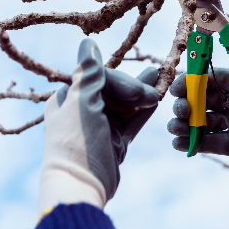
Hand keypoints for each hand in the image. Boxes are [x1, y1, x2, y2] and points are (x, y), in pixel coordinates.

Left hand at [38, 39, 158, 215]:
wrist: (80, 185)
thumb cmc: (76, 140)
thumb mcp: (82, 102)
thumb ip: (88, 73)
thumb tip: (87, 43)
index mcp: (68, 98)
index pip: (97, 77)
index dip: (119, 80)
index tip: (137, 89)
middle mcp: (82, 110)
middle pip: (113, 90)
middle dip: (134, 86)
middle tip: (155, 85)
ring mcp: (100, 126)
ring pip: (124, 105)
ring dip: (141, 93)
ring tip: (160, 77)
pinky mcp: (114, 141)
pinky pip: (130, 122)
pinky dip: (142, 112)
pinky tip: (156, 100)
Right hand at [167, 67, 228, 156]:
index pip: (210, 78)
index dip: (190, 82)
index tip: (176, 89)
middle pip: (202, 101)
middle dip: (185, 105)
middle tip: (182, 112)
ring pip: (204, 123)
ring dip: (185, 126)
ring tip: (174, 128)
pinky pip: (215, 144)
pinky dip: (197, 145)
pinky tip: (180, 144)